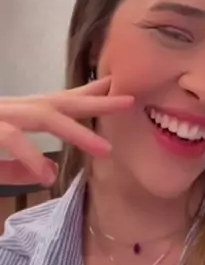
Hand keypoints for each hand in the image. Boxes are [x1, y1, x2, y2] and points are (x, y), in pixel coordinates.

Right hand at [0, 76, 133, 186]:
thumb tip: (50, 171)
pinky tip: (48, 177)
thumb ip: (15, 168)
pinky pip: (11, 139)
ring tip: (105, 149)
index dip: (88, 94)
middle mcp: (11, 109)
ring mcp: (0, 116)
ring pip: (43, 117)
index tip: (116, 87)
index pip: (58, 101)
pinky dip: (32, 157)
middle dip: (96, 102)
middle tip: (130, 102)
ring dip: (77, 132)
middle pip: (59, 101)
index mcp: (17, 114)